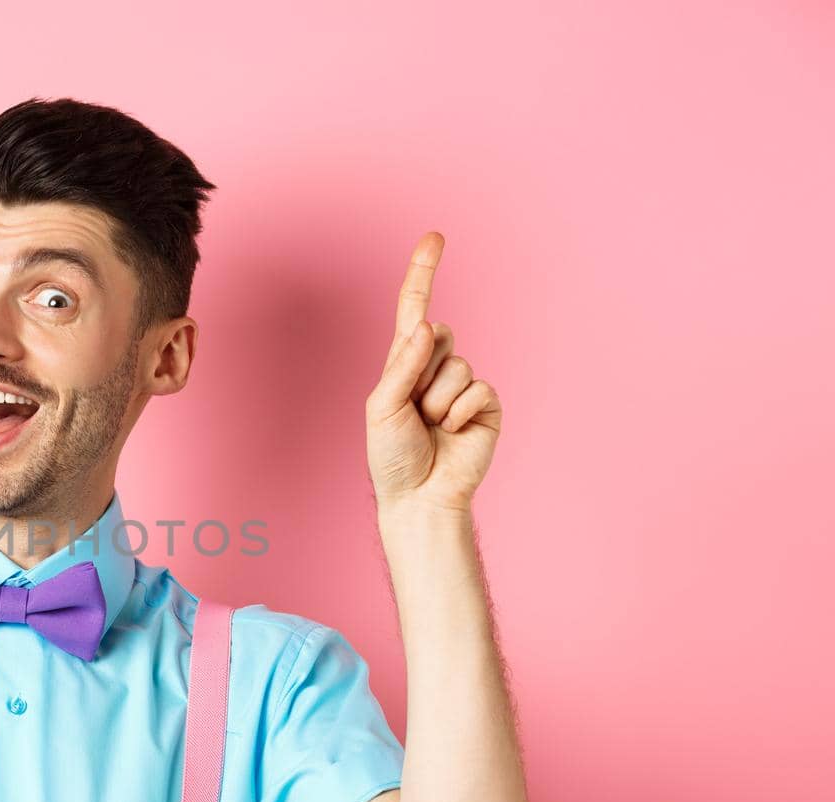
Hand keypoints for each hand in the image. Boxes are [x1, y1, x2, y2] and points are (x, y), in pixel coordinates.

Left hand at [365, 233, 501, 512]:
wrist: (419, 496)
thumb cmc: (392, 455)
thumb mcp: (383, 407)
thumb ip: (403, 365)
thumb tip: (429, 324)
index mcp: (404, 362)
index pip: (415, 308)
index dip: (424, 272)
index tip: (435, 237)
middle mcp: (435, 367)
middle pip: (442, 334)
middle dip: (423, 372)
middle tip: (414, 410)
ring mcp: (463, 385)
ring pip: (459, 366)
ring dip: (438, 401)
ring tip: (430, 428)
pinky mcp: (487, 405)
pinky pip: (479, 388)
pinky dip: (460, 413)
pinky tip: (452, 434)